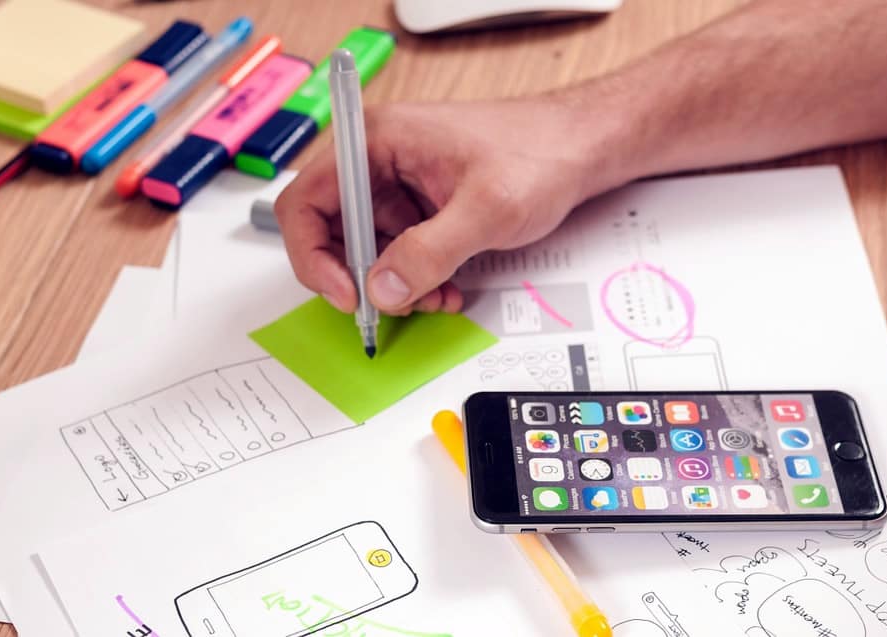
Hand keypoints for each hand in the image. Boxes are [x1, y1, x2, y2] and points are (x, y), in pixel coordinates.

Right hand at [275, 97, 606, 314]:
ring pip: (367, 249)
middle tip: (390, 305)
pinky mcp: (419, 207)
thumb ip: (430, 251)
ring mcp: (399, 185)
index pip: (307, 200)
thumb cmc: (538, 153)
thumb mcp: (485, 209)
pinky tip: (445, 289)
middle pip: (331, 230)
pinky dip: (416, 278)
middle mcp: (379, 160)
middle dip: (360, 276)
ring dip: (393, 284)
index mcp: (377, 141)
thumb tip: (383, 289)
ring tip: (433, 298)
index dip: (314, 254)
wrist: (579, 149)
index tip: (347, 293)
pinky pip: (399, 252)